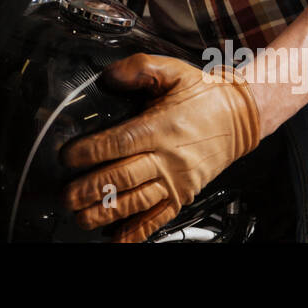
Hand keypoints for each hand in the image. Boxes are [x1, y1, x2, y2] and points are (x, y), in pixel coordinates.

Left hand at [60, 55, 260, 242]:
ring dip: (107, 213)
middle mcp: (169, 157)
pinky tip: (118, 239)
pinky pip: (159, 218)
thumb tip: (108, 76)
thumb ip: (138, 68)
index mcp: (162, 127)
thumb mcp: (172, 70)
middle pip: (124, 177)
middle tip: (67, 196)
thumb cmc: (202, 94)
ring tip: (82, 217)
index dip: (92, 151)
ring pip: (137, 201)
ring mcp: (177, 180)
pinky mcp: (184, 194)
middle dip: (92, 189)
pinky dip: (137, 232)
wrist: (240, 117)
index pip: (120, 142)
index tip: (68, 157)